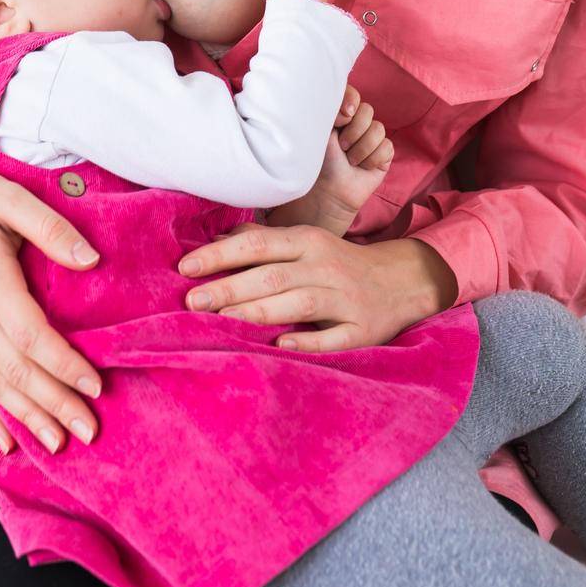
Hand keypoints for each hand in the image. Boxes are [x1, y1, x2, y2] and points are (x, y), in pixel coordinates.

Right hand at [0, 141, 103, 453]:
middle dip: (55, 404)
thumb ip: (50, 227)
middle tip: (90, 431)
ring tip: (57, 444)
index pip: (33, 336)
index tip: (97, 386)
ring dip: (25, 418)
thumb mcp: (8, 196)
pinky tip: (6, 440)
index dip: (66, 365)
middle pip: (16, 370)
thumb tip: (91, 260)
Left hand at [176, 222, 457, 351]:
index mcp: (308, 241)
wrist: (400, 280)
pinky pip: (332, 338)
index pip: (258, 243)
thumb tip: (214, 242)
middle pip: (272, 275)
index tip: (185, 267)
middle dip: (229, 287)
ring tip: (221, 321)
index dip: (221, 255)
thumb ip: (263, 242)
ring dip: (258, 312)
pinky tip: (280, 345)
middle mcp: (326, 266)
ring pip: (299, 303)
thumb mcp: (305, 242)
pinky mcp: (362, 329)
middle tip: (191, 301)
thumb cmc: (337, 261)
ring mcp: (345, 298)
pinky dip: (307, 341)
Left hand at [267, 85, 393, 236]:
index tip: (343, 116)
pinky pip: (387, 146)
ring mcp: (373, 137)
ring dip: (361, 149)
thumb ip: (332, 113)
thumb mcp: (320, 132)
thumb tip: (349, 109)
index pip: (353, 95)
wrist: (330, 190)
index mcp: (341, 114)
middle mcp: (358, 122)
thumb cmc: (321, 162)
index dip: (351, 102)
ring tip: (350, 160)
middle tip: (342, 147)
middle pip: (368, 110)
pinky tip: (363, 167)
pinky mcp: (384, 153)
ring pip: (378, 129)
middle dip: (354, 131)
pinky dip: (372, 159)